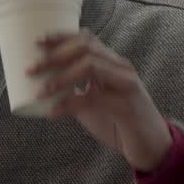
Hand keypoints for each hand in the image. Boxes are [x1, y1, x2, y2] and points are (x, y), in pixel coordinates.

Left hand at [30, 30, 171, 172]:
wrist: (152, 147)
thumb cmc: (119, 123)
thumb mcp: (92, 103)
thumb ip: (72, 92)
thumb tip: (41, 88)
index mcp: (112, 63)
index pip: (87, 39)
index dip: (61, 36)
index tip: (36, 41)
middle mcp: (121, 68)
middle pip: (85, 48)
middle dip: (54, 56)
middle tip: (30, 69)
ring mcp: (126, 84)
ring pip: (90, 66)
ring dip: (60, 77)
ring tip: (40, 90)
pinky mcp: (127, 106)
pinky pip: (94, 98)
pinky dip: (69, 104)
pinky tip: (53, 112)